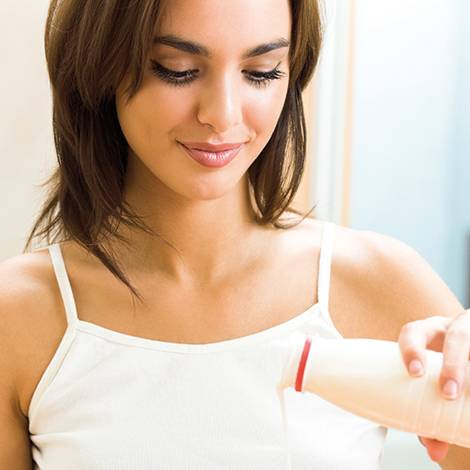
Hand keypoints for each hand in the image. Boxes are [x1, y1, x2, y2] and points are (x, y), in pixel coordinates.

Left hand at [398, 310, 469, 461]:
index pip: (413, 332)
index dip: (411, 350)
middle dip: (454, 363)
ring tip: (467, 394)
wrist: (466, 355)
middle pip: (456, 335)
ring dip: (469, 369)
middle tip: (449, 393)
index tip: (414, 373)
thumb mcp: (436, 379)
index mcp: (428, 334)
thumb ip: (431, 410)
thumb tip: (432, 449)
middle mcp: (452, 329)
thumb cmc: (444, 366)